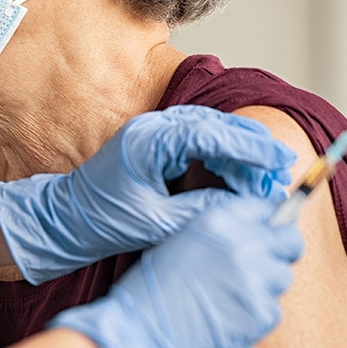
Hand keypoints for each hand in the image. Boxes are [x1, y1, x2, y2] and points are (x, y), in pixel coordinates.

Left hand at [0, 105, 294, 283]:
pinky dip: (221, 153)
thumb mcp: (158, 222)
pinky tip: (237, 172)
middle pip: (214, 125)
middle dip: (251, 146)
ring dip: (238, 150)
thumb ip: (202, 210)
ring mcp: (152, 131)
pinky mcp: (154, 143)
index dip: (249, 147)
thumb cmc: (102, 221)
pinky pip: (196, 139)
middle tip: (280, 168)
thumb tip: (244, 205)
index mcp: (149, 141)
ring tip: (265, 173)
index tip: (278, 160)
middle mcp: (152, 127)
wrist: (66, 219)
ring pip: (208, 130)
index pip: (211, 134)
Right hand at [48, 197, 303, 347]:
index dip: (272, 220)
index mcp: (220, 221)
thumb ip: (223, 231)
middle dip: (282, 249)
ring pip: (283, 276)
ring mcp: (256, 278)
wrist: (143, 327)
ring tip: (235, 293)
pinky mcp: (262, 312)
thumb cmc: (155, 287)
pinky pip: (274, 308)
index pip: (268, 207)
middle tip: (266, 261)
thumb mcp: (184, 240)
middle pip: (291, 239)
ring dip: (267, 283)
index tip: (272, 229)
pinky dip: (257, 312)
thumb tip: (257, 230)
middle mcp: (243, 244)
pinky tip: (231, 313)